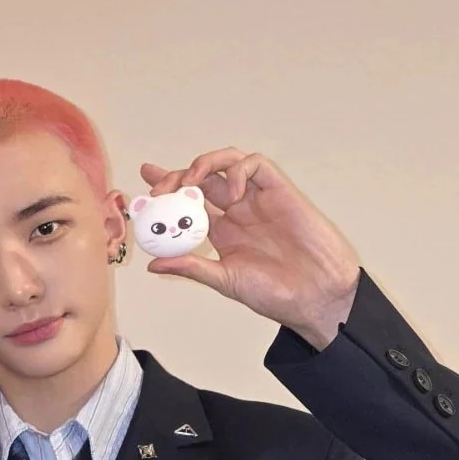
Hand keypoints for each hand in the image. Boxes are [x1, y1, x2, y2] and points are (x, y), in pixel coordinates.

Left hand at [138, 149, 360, 348]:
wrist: (315, 296)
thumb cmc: (275, 293)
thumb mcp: (225, 280)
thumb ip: (192, 267)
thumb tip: (153, 264)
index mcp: (221, 231)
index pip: (188, 202)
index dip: (167, 188)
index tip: (143, 184)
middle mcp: (236, 211)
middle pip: (201, 179)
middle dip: (176, 176)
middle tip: (159, 188)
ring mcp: (257, 199)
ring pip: (226, 163)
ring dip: (203, 165)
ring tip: (189, 183)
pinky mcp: (279, 190)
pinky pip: (255, 165)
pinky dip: (239, 170)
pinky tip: (233, 194)